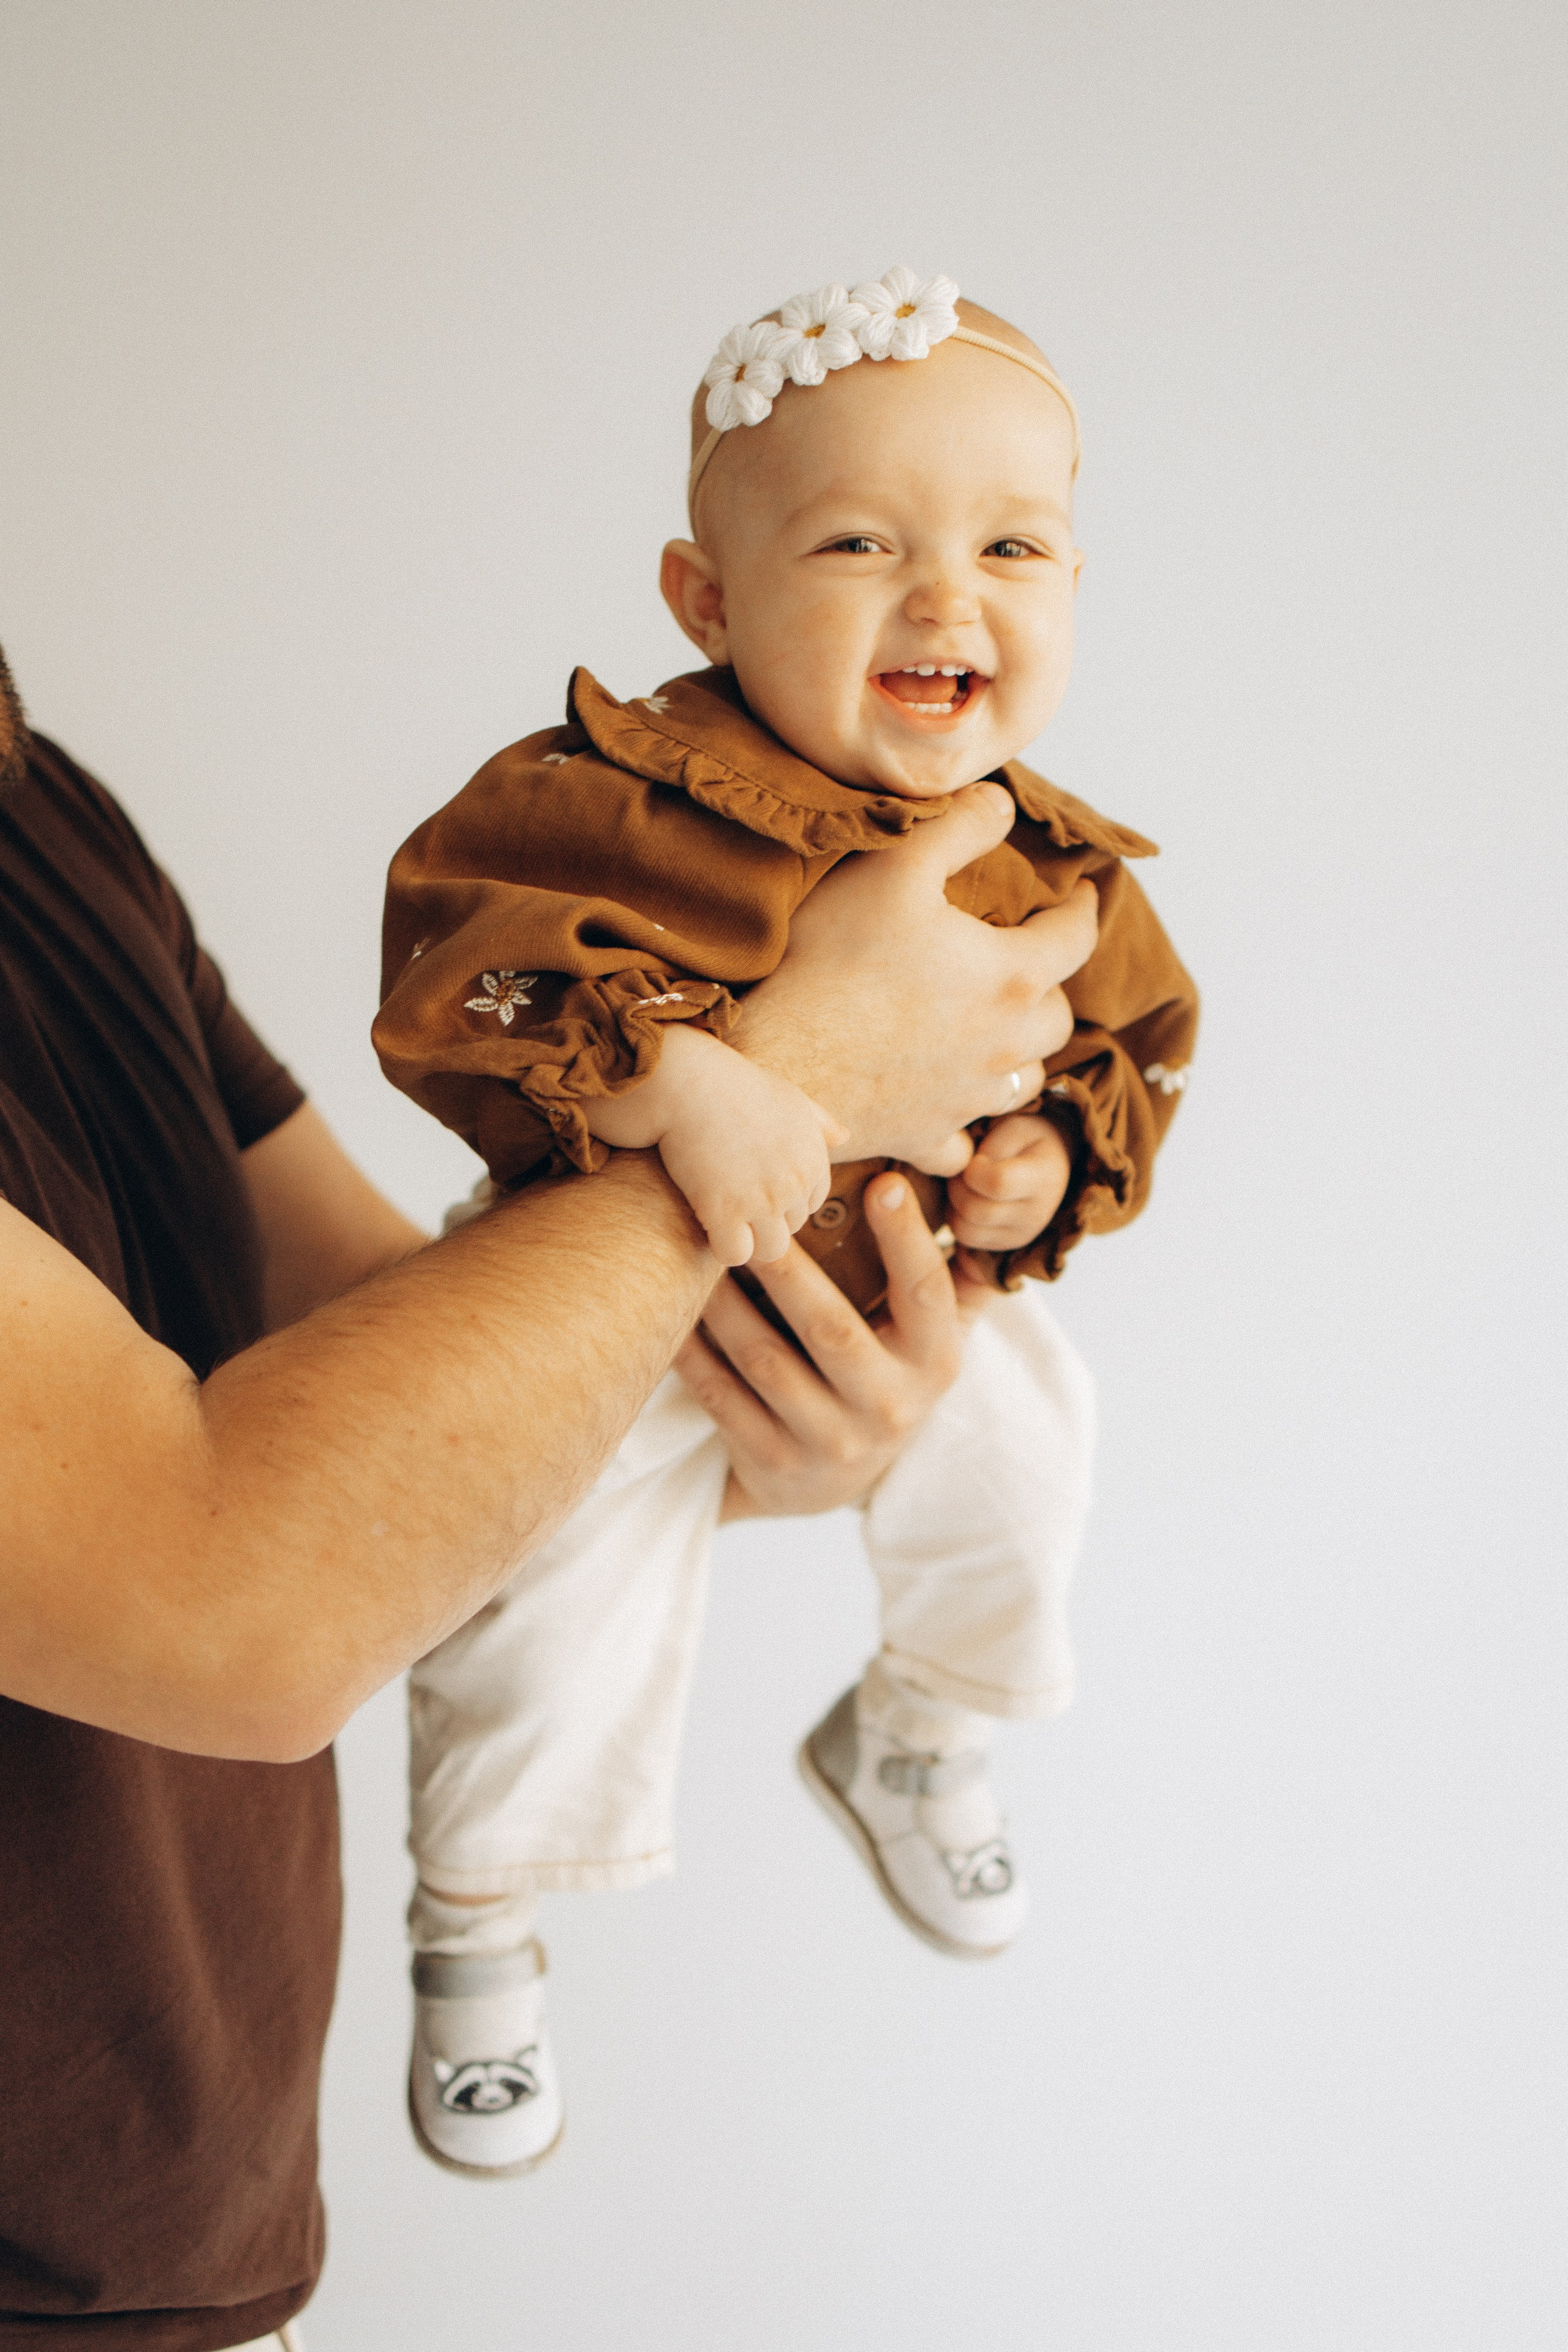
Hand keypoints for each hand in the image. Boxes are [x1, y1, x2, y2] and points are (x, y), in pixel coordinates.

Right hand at [585, 1024, 840, 1265]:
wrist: (690, 1082)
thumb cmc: (735, 1084)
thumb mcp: (789, 1096)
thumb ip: (820, 1121)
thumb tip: (844, 1137)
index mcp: (813, 1159)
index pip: (811, 1204)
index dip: (784, 1200)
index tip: (755, 1186)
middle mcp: (795, 1184)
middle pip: (791, 1228)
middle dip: (765, 1220)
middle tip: (732, 1199)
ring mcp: (762, 1201)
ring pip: (770, 1251)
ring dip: (748, 1241)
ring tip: (722, 1220)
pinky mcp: (725, 1212)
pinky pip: (735, 1255)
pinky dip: (722, 1248)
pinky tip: (707, 1226)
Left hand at [673, 1172, 992, 1518]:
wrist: (830, 1481)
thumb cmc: (884, 1375)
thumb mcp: (934, 1341)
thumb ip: (961, 1283)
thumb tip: (984, 1211)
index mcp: (935, 1363)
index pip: (928, 1294)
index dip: (909, 1239)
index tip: (885, 1182)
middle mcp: (891, 1407)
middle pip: (832, 1328)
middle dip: (788, 1270)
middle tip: (753, 1217)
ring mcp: (831, 1442)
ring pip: (765, 1362)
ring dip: (725, 1305)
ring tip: (699, 1253)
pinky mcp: (772, 1463)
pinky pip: (722, 1398)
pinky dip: (694, 1353)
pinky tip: (672, 1313)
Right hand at [727, 782, 1096, 1168]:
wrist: (771, 1062)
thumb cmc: (831, 961)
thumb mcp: (894, 865)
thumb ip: (960, 825)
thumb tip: (1005, 806)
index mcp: (1011, 977)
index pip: (1075, 935)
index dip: (1081, 907)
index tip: (1078, 894)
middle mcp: (1004, 1047)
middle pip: (1058, 1016)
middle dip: (1050, 984)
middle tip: (1026, 962)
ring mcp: (967, 1099)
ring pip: (1023, 1079)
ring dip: (1019, 1052)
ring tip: (993, 1029)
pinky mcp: (925, 1136)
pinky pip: (965, 1139)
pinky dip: (966, 1121)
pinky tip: (946, 1101)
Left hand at [946, 1112, 1072, 1253]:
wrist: (1049, 1164)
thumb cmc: (1025, 1139)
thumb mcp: (1014, 1126)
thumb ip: (991, 1144)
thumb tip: (968, 1172)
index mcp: (1042, 1178)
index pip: (997, 1183)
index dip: (973, 1169)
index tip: (974, 1157)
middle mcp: (1036, 1214)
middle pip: (975, 1210)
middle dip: (957, 1185)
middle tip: (961, 1168)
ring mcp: (1021, 1234)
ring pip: (965, 1230)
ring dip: (953, 1204)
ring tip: (964, 1183)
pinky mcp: (1006, 1244)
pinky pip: (965, 1238)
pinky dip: (958, 1218)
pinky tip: (969, 1197)